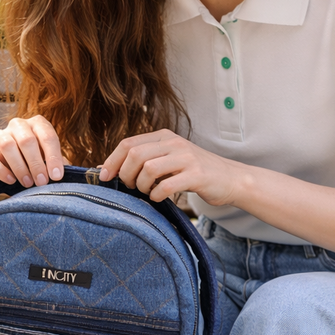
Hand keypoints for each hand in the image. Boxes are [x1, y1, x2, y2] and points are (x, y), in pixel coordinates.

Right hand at [0, 115, 67, 186]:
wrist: (20, 168)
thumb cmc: (41, 165)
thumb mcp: (52, 162)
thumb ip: (59, 166)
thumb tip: (68, 176)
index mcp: (39, 124)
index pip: (47, 136)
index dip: (53, 157)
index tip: (56, 177)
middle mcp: (19, 125)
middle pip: (26, 140)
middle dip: (36, 163)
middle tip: (42, 182)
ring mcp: (1, 134)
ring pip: (7, 145)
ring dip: (19, 166)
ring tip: (28, 183)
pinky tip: (10, 180)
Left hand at [100, 130, 240, 205]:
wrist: (230, 179)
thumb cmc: (194, 172)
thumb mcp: (168, 160)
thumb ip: (141, 161)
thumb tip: (104, 168)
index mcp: (164, 136)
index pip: (128, 143)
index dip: (112, 161)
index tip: (104, 177)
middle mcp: (174, 143)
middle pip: (135, 155)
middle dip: (125, 175)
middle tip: (130, 187)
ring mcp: (186, 158)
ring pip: (148, 169)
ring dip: (141, 185)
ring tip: (147, 191)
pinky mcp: (196, 175)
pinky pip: (166, 186)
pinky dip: (157, 195)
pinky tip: (160, 197)